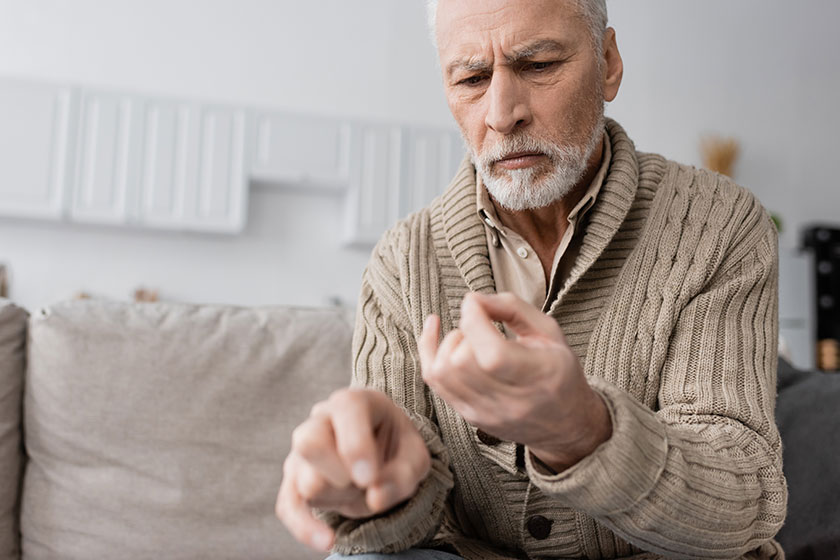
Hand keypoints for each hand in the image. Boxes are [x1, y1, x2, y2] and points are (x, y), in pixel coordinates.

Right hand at [275, 388, 431, 551]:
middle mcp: (321, 420)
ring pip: (304, 479)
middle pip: (309, 441)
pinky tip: (328, 541)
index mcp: (354, 402)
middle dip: (339, 473)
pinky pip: (288, 505)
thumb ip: (403, 473)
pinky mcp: (294, 480)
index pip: (345, 410)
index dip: (355, 446)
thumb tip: (375, 497)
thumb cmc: (397, 447)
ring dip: (337, 496)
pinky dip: (305, 527)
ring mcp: (303, 450)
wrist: (381, 452)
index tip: (370, 478)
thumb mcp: (415, 456)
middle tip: (364, 481)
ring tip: (358, 489)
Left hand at [419, 292, 610, 471]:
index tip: (476, 304)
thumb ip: (512, 308)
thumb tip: (473, 300)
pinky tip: (434, 333)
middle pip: (461, 362)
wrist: (565, 424)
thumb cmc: (558, 371)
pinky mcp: (469, 416)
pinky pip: (434, 383)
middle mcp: (510, 401)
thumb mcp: (549, 331)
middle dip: (463, 332)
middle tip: (479, 325)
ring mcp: (486, 413)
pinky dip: (429, 352)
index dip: (474, 320)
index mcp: (539, 376)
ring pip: (442, 373)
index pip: (492, 353)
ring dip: (447, 345)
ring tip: (467, 337)